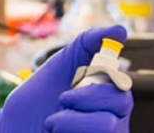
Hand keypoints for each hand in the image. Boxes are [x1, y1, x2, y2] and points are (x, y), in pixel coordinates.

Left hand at [0, 25, 131, 132]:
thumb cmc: (31, 107)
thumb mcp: (55, 69)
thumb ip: (84, 46)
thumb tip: (118, 30)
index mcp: (98, 93)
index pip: (120, 80)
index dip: (112, 70)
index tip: (96, 66)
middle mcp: (105, 115)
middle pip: (122, 100)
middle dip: (90, 96)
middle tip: (63, 98)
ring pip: (110, 124)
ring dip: (74, 120)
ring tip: (53, 122)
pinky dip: (72, 129)